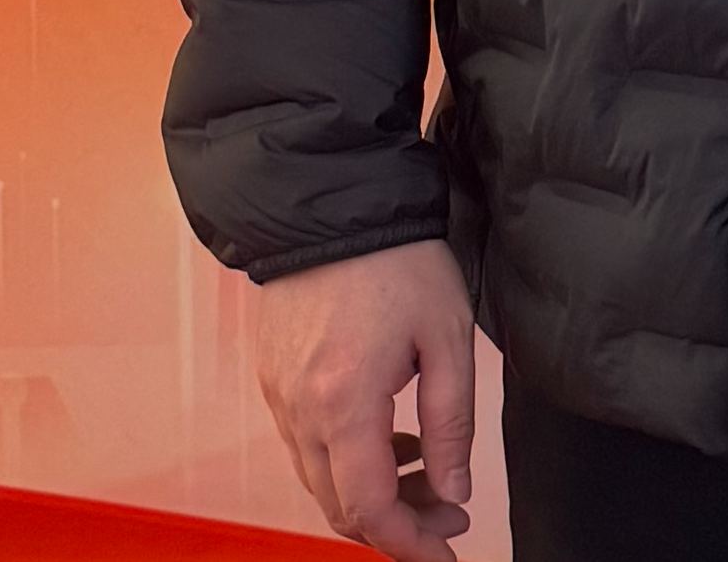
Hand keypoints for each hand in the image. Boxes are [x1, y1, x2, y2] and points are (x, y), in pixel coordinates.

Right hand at [251, 237, 476, 556]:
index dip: (411, 544)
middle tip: (449, 511)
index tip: (447, 552)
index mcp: (344, 404)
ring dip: (373, 492)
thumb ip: (452, 424)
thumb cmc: (397, 260)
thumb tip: (454, 493)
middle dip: (399, 524)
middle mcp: (300, 410)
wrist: (330, 201)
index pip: (370, 510)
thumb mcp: (447, 338)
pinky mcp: (273, 377)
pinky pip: (307, 446)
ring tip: (430, 466)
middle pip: (340, 507)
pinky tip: (391, 434)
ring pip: (321, 481)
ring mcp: (279, 395)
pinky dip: (348, 459)